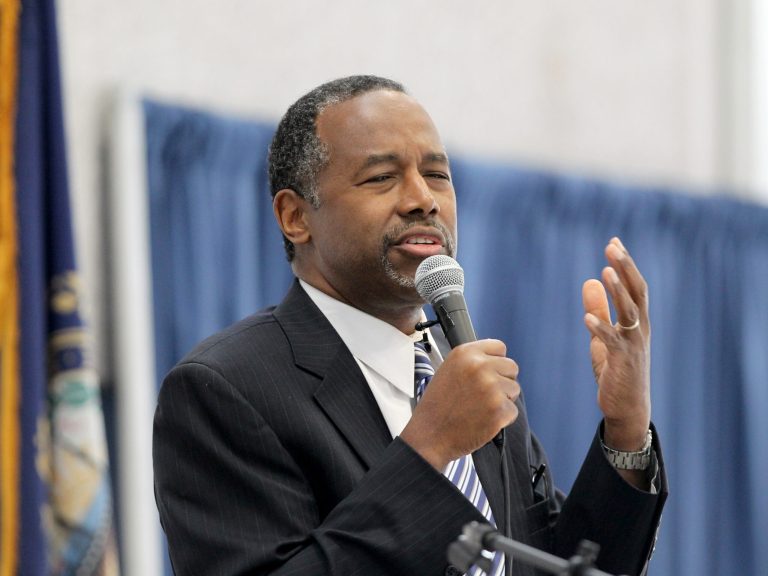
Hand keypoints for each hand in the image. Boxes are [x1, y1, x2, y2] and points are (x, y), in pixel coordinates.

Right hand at [400, 339, 519, 469]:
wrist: (429, 435)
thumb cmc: (437, 406)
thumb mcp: (448, 370)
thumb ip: (472, 362)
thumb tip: (496, 361)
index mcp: (466, 353)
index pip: (499, 347)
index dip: (496, 362)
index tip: (489, 373)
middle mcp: (480, 366)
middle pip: (511, 367)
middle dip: (503, 381)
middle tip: (484, 395)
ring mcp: (491, 387)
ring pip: (514, 389)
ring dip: (503, 400)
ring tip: (480, 408)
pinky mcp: (499, 409)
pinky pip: (512, 411)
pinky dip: (502, 419)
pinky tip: (483, 420)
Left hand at [582, 237, 650, 452]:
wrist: (627, 406)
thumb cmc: (617, 369)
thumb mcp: (603, 335)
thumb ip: (599, 309)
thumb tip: (589, 280)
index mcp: (637, 321)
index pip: (634, 286)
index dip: (625, 264)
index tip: (614, 242)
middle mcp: (640, 329)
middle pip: (636, 292)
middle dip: (625, 268)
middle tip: (612, 247)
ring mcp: (634, 345)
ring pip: (630, 312)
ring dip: (617, 291)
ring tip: (605, 271)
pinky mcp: (623, 362)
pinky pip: (612, 342)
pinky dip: (600, 329)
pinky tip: (586, 318)